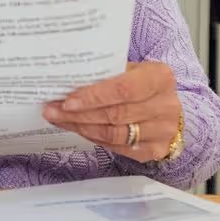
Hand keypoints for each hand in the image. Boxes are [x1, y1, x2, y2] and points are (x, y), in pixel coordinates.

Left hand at [42, 62, 181, 162]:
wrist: (164, 106)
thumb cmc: (139, 83)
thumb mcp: (127, 70)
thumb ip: (104, 75)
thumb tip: (63, 83)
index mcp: (160, 78)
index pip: (123, 89)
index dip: (93, 97)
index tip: (67, 101)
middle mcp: (167, 105)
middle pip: (116, 114)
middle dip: (79, 114)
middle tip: (52, 111)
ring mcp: (163, 131)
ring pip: (114, 134)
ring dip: (82, 128)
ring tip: (58, 120)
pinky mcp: (156, 150)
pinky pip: (118, 148)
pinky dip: (94, 138)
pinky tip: (78, 129)